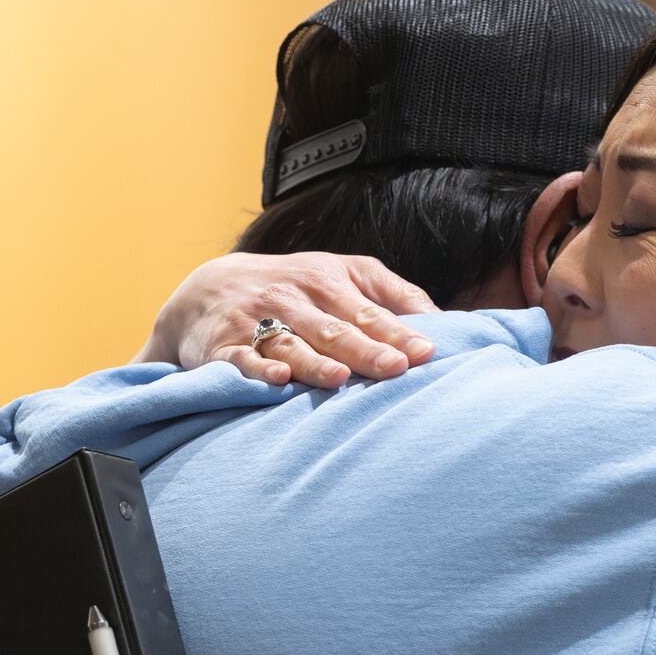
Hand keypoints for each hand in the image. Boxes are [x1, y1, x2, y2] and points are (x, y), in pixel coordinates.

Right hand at [136, 252, 439, 388]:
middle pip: (336, 328)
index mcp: (330, 280)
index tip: (426, 353)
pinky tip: (279, 378)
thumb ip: (393, 296)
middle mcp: (295, 297)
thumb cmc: (297, 288)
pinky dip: (259, 369)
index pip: (370, 311)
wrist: (210, 289)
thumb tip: (445, 322)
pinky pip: (242, 358)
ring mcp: (257, 320)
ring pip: (292, 342)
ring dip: (316, 361)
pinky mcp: (224, 346)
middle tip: (397, 369)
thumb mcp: (344, 276)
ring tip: (341, 378)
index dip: (398, 332)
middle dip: (367, 349)